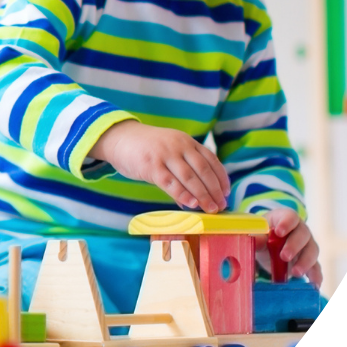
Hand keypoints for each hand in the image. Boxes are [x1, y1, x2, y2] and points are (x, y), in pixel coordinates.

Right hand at [92, 120, 230, 213]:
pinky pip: (170, 182)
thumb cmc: (146, 148)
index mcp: (186, 141)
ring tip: (210, 208)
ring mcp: (164, 154)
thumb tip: (194, 199)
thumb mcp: (169, 151)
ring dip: (202, 195)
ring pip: (189, 177)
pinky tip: (190, 204)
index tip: (227, 193)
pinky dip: (182, 194)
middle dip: (214, 190)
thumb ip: (183, 169)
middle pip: (203, 170)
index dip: (221, 178)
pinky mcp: (151, 165)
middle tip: (221, 206)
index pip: (211, 160)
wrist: (119, 138)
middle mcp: (178, 146)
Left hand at [259, 207, 321, 286]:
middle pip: (303, 234)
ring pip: (312, 250)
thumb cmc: (262, 235)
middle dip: (294, 246)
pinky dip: (316, 275)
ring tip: (295, 273)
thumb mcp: (257, 235)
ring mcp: (307, 245)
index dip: (286, 223)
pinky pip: (316, 267)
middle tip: (284, 256)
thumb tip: (255, 242)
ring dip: (305, 262)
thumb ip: (256, 237)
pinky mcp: (310, 261)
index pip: (290, 217)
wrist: (266, 248)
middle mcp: (300, 230)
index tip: (279, 232)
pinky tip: (314, 283)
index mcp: (285, 218)